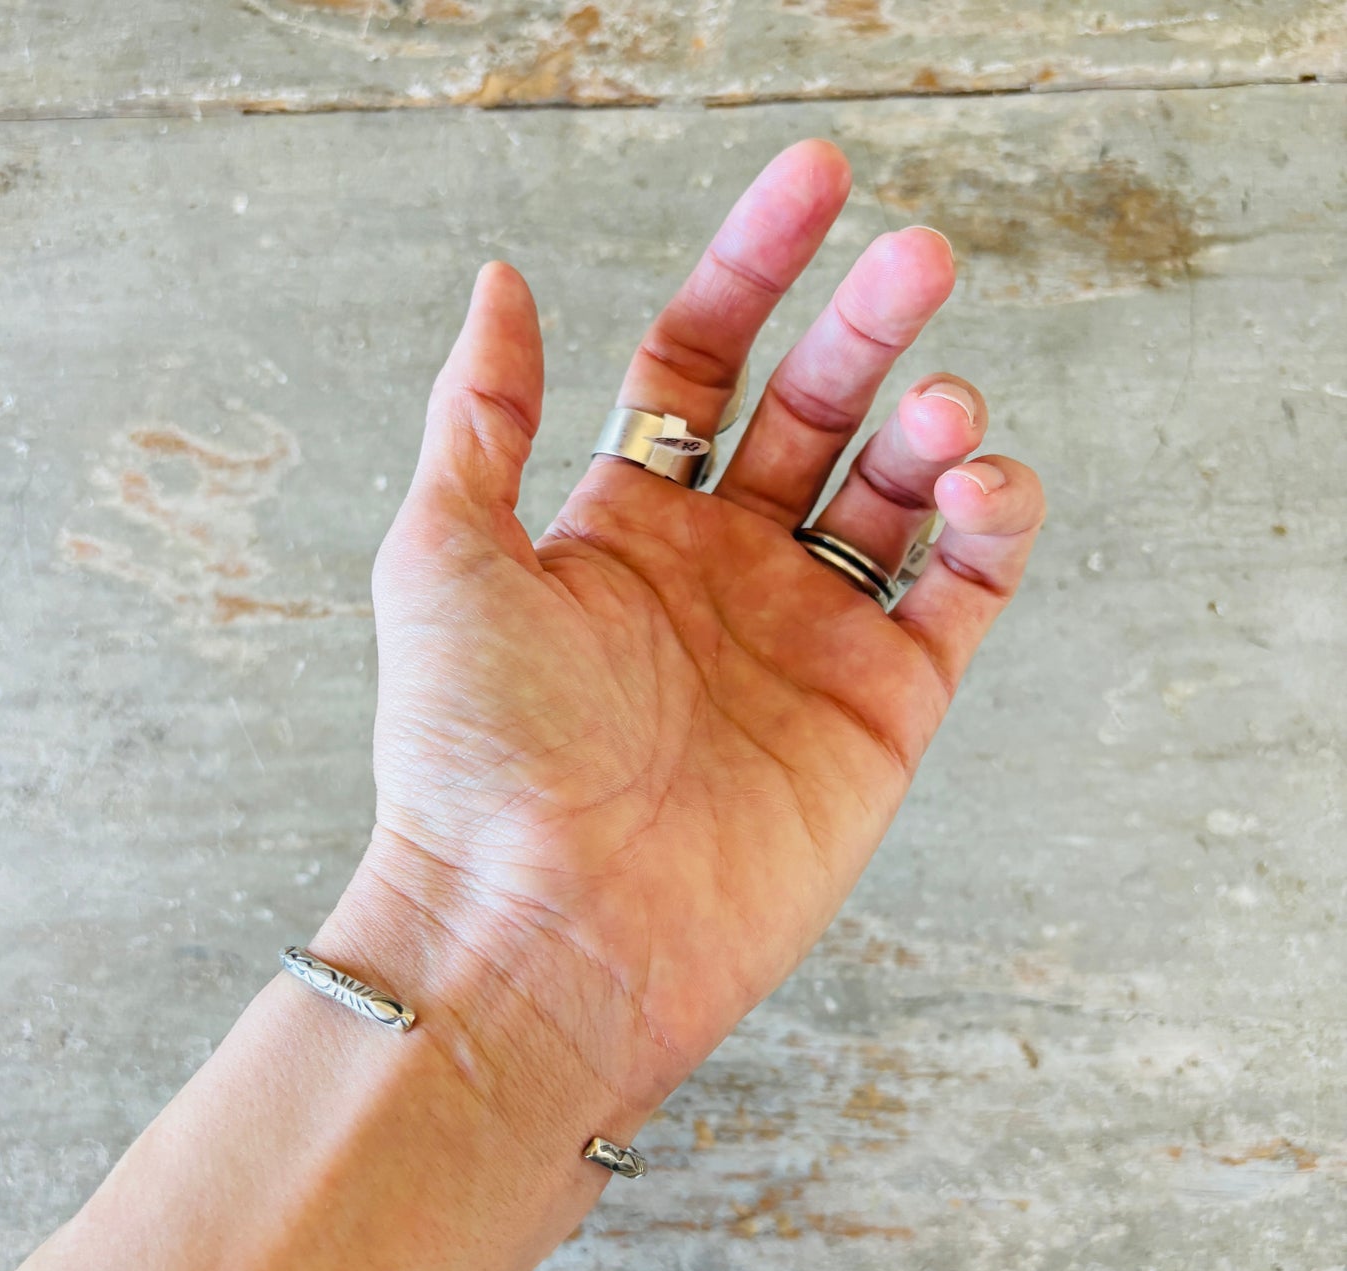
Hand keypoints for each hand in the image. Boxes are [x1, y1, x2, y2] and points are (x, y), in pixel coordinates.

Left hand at [327, 140, 1043, 1116]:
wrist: (543, 930)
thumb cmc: (473, 752)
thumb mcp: (442, 555)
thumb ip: (483, 414)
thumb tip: (502, 283)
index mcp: (624, 523)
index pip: (705, 358)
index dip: (756, 263)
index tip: (816, 178)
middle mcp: (721, 570)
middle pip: (816, 408)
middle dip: (868, 323)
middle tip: (916, 255)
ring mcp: (806, 636)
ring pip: (900, 492)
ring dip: (934, 424)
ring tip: (939, 406)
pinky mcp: (881, 709)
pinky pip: (961, 594)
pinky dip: (990, 524)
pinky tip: (979, 480)